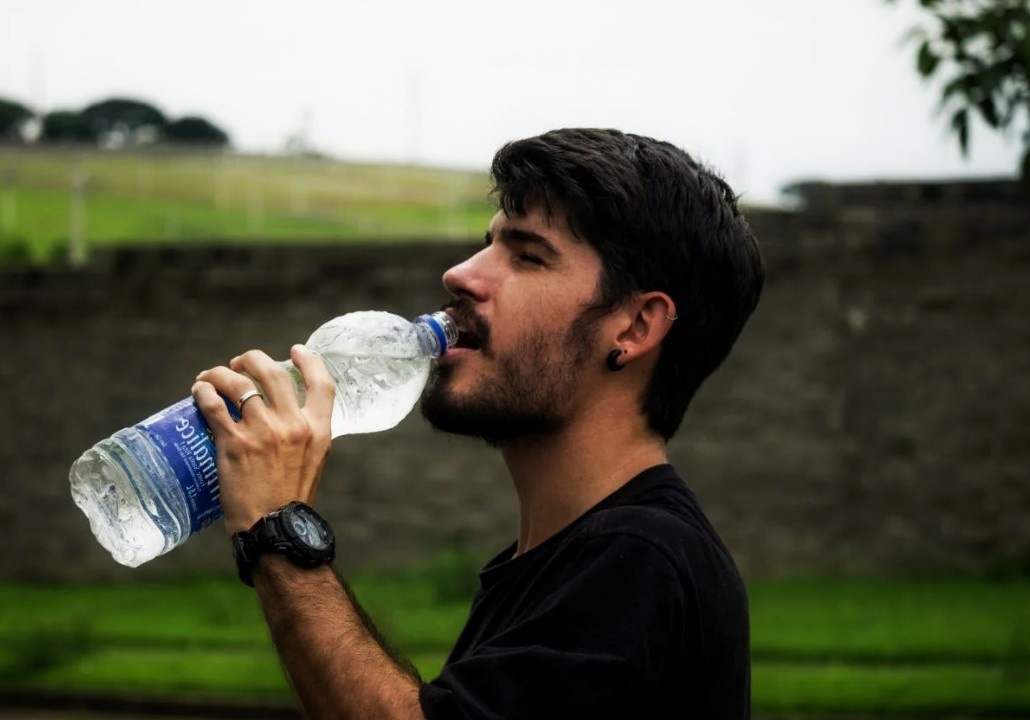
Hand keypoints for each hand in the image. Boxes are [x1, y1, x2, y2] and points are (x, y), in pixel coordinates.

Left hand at [192, 345, 334, 533]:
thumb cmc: (291, 501)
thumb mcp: (313, 462)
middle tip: (240, 363)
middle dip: (253, 360)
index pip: (321, 383)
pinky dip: (204, 392)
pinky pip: (214, 405)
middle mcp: (293, 425)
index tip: (295, 350)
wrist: (275, 531)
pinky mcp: (234, 443)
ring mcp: (263, 432)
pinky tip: (198, 391)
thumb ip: (304, 437)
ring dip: (221, 373)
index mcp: (318, 430)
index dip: (309, 360)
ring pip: (240, 383)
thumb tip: (287, 420)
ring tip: (210, 377)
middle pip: (273, 373)